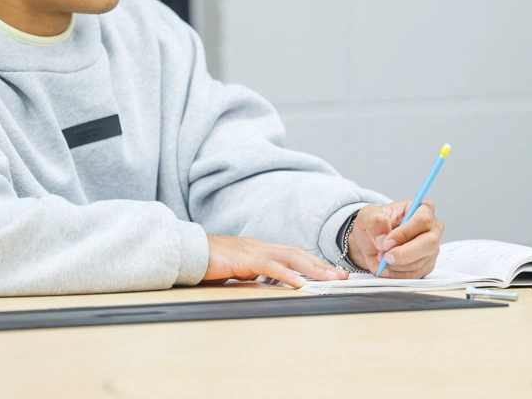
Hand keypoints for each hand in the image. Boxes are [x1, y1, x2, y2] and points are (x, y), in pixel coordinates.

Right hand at [202, 234, 347, 288]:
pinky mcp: (244, 259)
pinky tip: (299, 283)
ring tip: (330, 278)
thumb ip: (253, 274)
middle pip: (298, 254)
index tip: (332, 272)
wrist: (189, 250)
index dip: (314, 262)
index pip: (294, 254)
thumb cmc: (210, 261)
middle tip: (342, 276)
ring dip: (312, 268)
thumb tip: (267, 284)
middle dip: (322, 265)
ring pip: (290, 257)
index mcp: (261, 249)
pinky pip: (269, 267)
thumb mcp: (236, 269)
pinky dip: (286, 274)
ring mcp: (254, 250)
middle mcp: (261, 246)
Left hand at [346, 200, 443, 278]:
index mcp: (421, 208)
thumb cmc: (375, 225)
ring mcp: (431, 248)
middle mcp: (432, 228)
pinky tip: (388, 265)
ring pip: (420, 262)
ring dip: (397, 264)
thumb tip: (384, 237)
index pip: (423, 219)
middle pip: (429, 243)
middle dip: (404, 253)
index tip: (387, 241)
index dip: (405, 232)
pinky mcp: (427, 265)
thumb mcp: (367, 215)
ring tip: (382, 256)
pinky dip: (397, 273)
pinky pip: (415, 275)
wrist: (371, 244)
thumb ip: (374, 220)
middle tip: (385, 256)